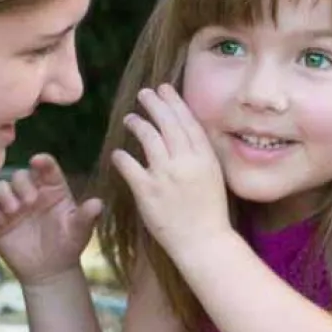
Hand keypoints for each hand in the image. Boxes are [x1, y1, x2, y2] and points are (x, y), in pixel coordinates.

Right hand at [0, 153, 104, 287]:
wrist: (50, 270)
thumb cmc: (68, 245)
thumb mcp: (80, 231)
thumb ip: (87, 216)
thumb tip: (97, 203)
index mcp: (52, 188)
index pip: (46, 168)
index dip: (42, 162)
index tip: (38, 162)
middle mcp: (30, 192)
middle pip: (19, 175)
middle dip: (21, 184)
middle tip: (29, 202)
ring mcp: (12, 204)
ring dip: (3, 194)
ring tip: (14, 210)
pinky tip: (1, 221)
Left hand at [109, 84, 233, 262]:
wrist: (204, 242)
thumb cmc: (210, 211)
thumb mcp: (213, 176)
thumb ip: (200, 154)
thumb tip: (185, 132)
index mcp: (205, 157)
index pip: (187, 121)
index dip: (174, 102)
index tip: (164, 89)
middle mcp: (186, 162)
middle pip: (167, 123)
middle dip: (154, 104)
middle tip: (144, 94)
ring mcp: (166, 175)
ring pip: (148, 137)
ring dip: (137, 124)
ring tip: (130, 118)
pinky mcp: (148, 191)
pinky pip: (129, 166)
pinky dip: (122, 157)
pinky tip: (118, 153)